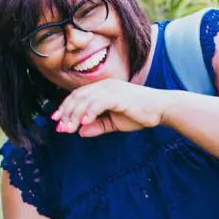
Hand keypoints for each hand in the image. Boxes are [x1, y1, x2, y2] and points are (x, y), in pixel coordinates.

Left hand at [50, 79, 168, 136]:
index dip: (66, 107)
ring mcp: (111, 89)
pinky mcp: (118, 95)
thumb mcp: (115, 123)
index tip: (57, 120)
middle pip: (78, 96)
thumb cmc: (141, 114)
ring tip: (69, 128)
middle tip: (60, 127)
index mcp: (103, 88)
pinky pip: (98, 103)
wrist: (161, 109)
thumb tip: (80, 132)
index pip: (79, 95)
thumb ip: (98, 126)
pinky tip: (84, 123)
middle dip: (66, 112)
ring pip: (85, 100)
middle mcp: (105, 85)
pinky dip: (89, 113)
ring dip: (74, 115)